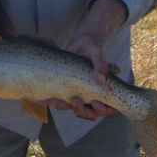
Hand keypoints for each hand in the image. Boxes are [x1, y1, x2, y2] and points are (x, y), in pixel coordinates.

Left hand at [44, 0, 127, 119]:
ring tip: (55, 102)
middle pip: (90, 112)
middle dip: (82, 110)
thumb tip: (100, 80)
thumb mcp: (98, 53)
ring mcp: (81, 94)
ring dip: (65, 107)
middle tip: (75, 101)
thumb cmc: (93, 49)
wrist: (80, 44)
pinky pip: (63, 100)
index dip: (102, 110)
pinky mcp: (69, 90)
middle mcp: (93, 95)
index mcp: (105, 90)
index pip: (108, 107)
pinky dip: (56, 101)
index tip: (95, 103)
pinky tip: (47, 99)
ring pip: (75, 108)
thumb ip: (101, 65)